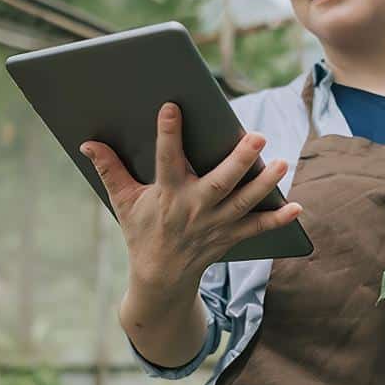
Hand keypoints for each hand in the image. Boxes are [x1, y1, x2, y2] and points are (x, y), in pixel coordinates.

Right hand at [80, 102, 302, 295]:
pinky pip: (258, 228)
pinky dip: (277, 220)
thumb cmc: (142, 231)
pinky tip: (296, 207)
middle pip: (220, 182)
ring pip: (245, 202)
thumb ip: (109, 170)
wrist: (160, 278)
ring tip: (282, 162)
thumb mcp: (122, 202)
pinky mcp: (231, 237)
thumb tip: (87, 142)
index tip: (171, 106)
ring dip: (264, 184)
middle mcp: (195, 208)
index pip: (166, 159)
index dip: (168, 133)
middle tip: (257, 136)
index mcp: (167, 194)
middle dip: (239, 160)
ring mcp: (216, 224)